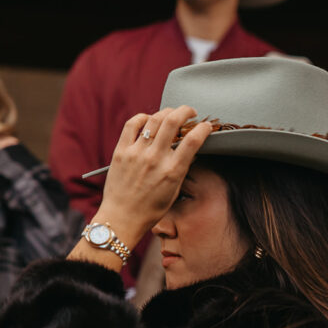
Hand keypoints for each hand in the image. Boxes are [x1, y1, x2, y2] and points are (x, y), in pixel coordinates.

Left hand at [94, 106, 210, 248]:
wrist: (122, 217)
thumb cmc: (150, 209)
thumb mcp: (174, 190)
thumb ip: (182, 168)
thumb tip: (190, 150)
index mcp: (172, 171)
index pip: (193, 140)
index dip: (203, 128)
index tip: (206, 126)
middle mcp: (155, 159)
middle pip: (173, 121)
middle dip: (185, 110)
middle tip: (190, 112)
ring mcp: (136, 153)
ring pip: (154, 119)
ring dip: (167, 112)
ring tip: (171, 114)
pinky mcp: (121, 151)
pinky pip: (132, 124)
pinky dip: (143, 117)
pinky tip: (149, 120)